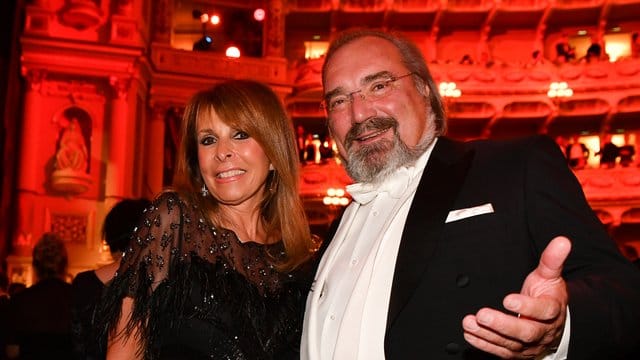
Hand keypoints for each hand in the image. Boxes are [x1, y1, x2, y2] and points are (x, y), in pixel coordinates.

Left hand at [462, 236, 570, 358]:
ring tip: (469, 323)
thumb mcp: (550, 276)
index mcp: (552, 311)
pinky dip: (484, 344)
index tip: (507, 299)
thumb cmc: (547, 295)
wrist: (552, 321)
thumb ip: (552, 260)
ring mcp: (530, 345)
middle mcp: (542, 332)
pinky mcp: (517, 352)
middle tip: (482, 314)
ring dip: (488, 334)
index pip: (543, 311)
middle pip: (526, 333)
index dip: (526, 307)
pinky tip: (470, 334)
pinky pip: (501, 351)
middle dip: (502, 325)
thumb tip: (562, 241)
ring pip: (511, 344)